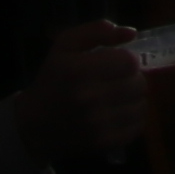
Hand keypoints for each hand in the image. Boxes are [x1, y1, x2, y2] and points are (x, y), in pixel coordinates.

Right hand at [22, 15, 151, 167]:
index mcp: (80, 71)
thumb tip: (131, 33)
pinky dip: (132, 119)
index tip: (116, 64)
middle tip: (117, 81)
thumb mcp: (65, 45)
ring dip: (133, 99)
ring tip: (118, 98)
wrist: (33, 125)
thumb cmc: (53, 80)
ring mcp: (98, 125)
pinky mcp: (104, 143)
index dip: (127, 60)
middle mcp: (90, 98)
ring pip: (142, 105)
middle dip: (132, 79)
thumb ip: (97, 30)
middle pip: (139, 84)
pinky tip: (117, 114)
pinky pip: (137, 126)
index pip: (130, 62)